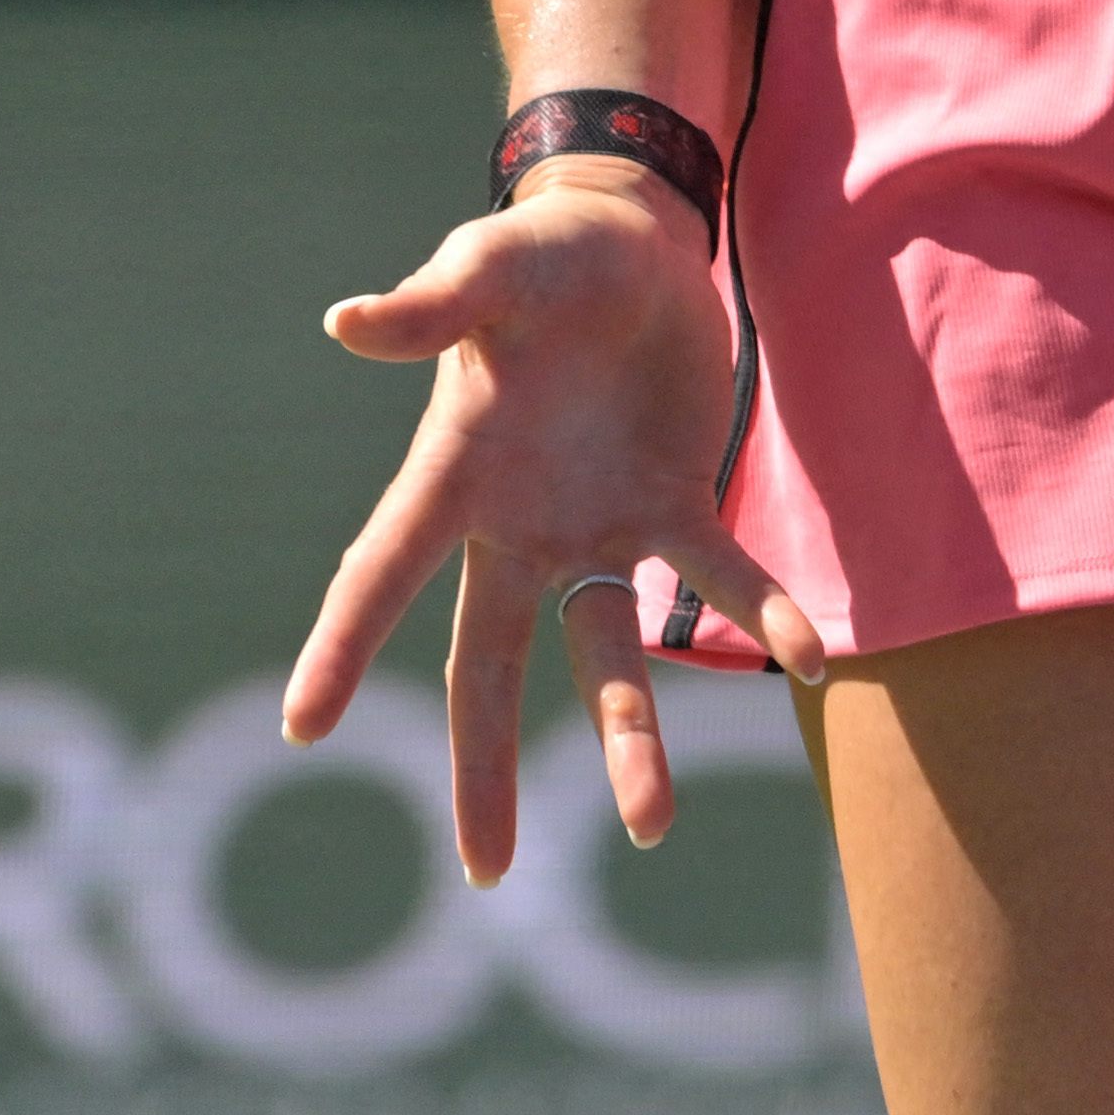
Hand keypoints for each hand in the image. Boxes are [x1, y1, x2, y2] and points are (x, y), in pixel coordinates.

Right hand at [282, 167, 816, 885]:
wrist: (632, 240)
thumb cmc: (541, 256)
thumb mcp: (491, 266)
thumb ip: (432, 305)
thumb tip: (346, 321)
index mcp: (451, 472)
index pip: (383, 570)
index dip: (344, 643)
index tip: (303, 728)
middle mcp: (515, 524)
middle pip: (489, 664)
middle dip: (484, 768)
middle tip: (488, 873)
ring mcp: (594, 527)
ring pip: (604, 657)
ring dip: (630, 737)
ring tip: (651, 832)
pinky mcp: (671, 506)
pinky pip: (713, 577)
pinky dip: (760, 616)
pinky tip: (810, 660)